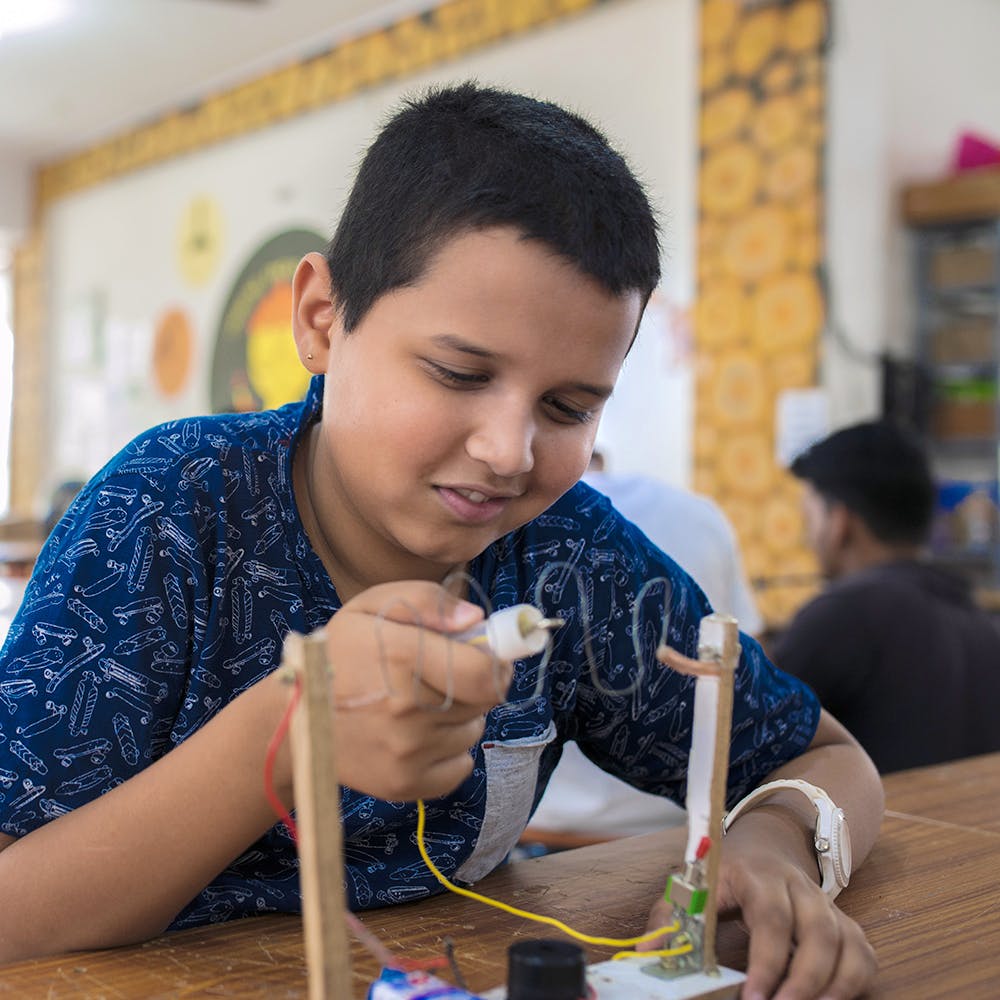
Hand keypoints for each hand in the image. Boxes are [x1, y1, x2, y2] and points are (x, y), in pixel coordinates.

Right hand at [322, 581, 512, 801]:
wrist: (292, 717)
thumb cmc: (340, 653)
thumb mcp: (374, 606)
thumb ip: (428, 601)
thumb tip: (475, 621)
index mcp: (402, 658)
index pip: (486, 672)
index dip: (497, 662)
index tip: (487, 655)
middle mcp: (408, 711)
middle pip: (484, 701)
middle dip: (473, 684)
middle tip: (441, 676)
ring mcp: (407, 753)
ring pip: (472, 731)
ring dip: (459, 716)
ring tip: (419, 705)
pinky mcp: (404, 785)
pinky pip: (459, 767)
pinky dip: (448, 751)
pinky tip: (417, 736)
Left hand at [639, 838, 875, 998]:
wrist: (765, 846)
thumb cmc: (724, 876)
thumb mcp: (693, 885)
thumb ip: (669, 919)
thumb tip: (647, 955)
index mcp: (760, 877)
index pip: (772, 918)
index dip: (767, 961)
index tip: (754, 999)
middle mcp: (801, 890)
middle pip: (820, 932)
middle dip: (805, 981)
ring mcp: (828, 907)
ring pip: (850, 945)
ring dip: (837, 987)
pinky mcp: (845, 925)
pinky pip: (864, 955)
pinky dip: (857, 984)